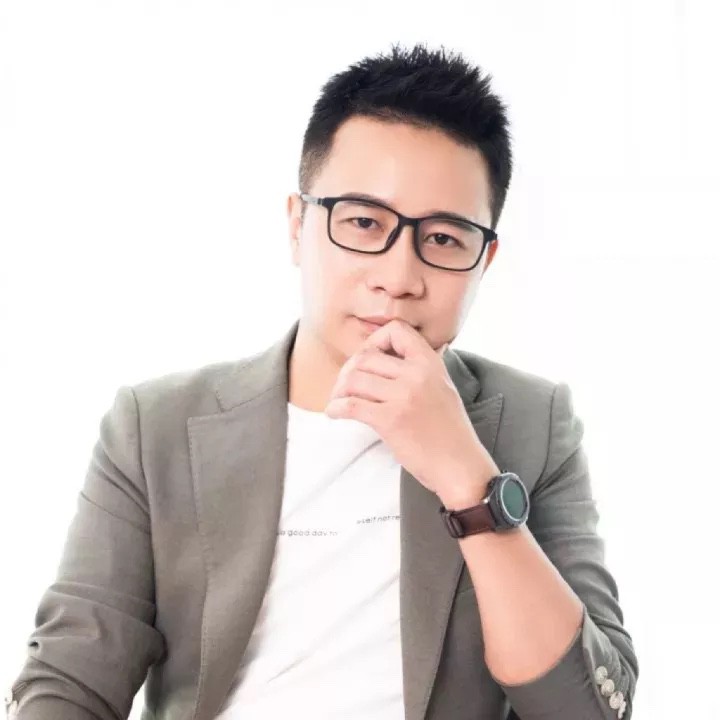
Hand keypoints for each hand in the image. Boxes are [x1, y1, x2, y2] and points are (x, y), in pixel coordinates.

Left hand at [324, 319, 498, 504]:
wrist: (461, 466)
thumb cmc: (451, 433)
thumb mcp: (442, 388)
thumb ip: (420, 370)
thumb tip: (389, 357)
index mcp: (431, 363)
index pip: (396, 330)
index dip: (375, 341)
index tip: (368, 359)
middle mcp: (417, 374)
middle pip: (366, 357)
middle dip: (348, 370)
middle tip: (344, 387)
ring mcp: (404, 396)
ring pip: (355, 378)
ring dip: (339, 390)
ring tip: (339, 401)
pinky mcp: (391, 420)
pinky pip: (351, 405)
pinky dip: (336, 407)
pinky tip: (335, 412)